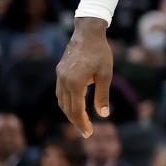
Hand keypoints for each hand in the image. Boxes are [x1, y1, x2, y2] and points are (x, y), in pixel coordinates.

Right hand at [55, 16, 113, 137]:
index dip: (82, 123)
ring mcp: (59, 76)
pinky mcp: (60, 71)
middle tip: (86, 132)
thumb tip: (104, 114)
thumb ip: (103, 95)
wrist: (87, 32)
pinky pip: (60, 92)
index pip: (76, 110)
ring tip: (80, 121)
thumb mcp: (106, 74)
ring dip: (70, 112)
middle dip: (76, 122)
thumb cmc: (100, 52)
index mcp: (74, 84)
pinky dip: (67, 102)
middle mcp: (63, 81)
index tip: (88, 134)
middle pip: (67, 108)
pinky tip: (75, 104)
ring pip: (61, 101)